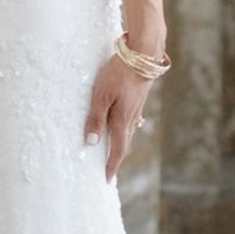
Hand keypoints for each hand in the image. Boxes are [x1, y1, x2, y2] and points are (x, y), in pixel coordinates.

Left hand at [84, 54, 151, 182]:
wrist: (143, 54)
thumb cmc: (119, 73)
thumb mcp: (101, 95)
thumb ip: (96, 118)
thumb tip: (90, 142)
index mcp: (122, 119)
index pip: (117, 148)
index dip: (112, 165)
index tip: (107, 179)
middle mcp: (132, 116)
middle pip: (124, 142)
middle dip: (117, 156)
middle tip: (109, 168)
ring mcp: (137, 106)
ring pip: (129, 130)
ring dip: (121, 142)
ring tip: (114, 149)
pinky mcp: (139, 97)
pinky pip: (132, 119)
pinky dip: (125, 128)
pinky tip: (123, 123)